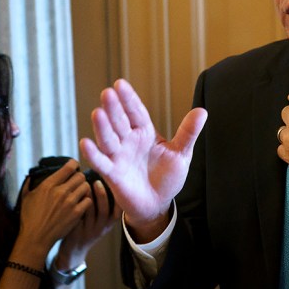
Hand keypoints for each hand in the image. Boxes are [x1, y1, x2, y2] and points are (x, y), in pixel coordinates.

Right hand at [16, 160, 90, 260]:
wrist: (36, 238)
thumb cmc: (29, 218)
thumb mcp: (25, 197)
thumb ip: (30, 184)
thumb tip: (32, 176)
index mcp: (48, 185)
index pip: (69, 167)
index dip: (74, 164)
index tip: (74, 166)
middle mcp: (60, 192)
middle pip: (80, 176)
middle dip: (80, 177)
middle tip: (78, 182)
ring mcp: (69, 202)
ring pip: (87, 186)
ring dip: (84, 188)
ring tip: (80, 192)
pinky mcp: (76, 213)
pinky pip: (89, 200)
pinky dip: (87, 200)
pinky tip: (82, 203)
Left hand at [56, 179, 120, 271]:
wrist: (73, 251)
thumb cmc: (87, 231)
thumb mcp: (100, 223)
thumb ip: (103, 208)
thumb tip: (105, 183)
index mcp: (108, 225)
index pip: (118, 211)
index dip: (118, 199)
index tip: (116, 185)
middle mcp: (100, 228)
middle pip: (104, 210)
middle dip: (102, 195)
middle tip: (97, 181)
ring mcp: (88, 231)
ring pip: (89, 213)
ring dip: (87, 198)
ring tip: (84, 186)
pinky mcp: (75, 233)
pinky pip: (77, 217)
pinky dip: (76, 206)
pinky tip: (73, 196)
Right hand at [79, 79, 206, 238]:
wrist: (158, 204)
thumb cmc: (167, 177)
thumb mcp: (181, 153)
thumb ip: (188, 132)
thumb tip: (202, 111)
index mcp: (145, 133)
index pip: (136, 113)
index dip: (129, 100)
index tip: (120, 84)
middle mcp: (129, 142)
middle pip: (120, 122)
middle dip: (114, 108)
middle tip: (108, 93)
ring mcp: (119, 157)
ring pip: (108, 139)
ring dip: (102, 127)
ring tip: (97, 112)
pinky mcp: (113, 174)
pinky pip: (101, 162)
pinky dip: (93, 154)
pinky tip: (86, 143)